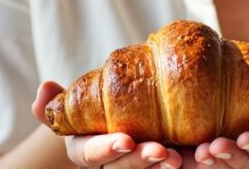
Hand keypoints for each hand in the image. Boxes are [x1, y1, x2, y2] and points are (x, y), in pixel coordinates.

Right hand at [33, 80, 182, 168]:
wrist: (125, 116)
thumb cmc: (98, 110)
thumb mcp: (77, 106)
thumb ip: (60, 103)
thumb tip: (44, 88)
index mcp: (86, 150)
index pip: (90, 155)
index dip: (106, 149)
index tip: (124, 139)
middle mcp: (112, 162)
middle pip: (124, 168)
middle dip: (142, 162)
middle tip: (162, 152)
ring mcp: (136, 166)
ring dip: (164, 167)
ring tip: (181, 158)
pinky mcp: (159, 164)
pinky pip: (172, 167)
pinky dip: (190, 163)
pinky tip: (203, 155)